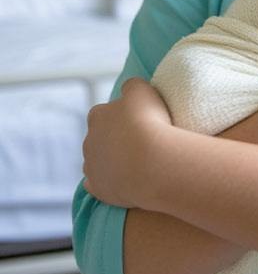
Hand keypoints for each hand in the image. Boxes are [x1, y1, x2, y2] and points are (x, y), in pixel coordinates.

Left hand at [82, 77, 171, 207]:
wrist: (151, 162)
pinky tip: (122, 180)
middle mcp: (89, 140)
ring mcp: (91, 166)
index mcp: (97, 116)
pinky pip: (97, 184)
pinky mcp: (98, 187)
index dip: (120, 115)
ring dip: (112, 160)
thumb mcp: (143, 90)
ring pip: (97, 160)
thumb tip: (129, 89)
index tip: (136, 120)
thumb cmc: (148, 122)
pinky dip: (107, 181)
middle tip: (139, 141)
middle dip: (114, 139)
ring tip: (137, 161)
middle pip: (99, 137)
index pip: (103, 112)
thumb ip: (132, 86)